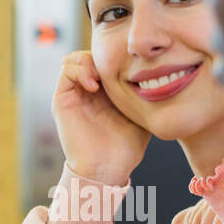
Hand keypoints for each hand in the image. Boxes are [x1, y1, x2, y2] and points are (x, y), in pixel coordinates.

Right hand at [51, 51, 149, 186]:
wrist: (107, 167)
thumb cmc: (126, 147)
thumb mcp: (141, 113)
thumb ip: (144, 94)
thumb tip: (160, 75)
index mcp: (104, 93)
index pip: (103, 60)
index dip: (114, 56)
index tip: (129, 65)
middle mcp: (86, 91)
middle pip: (88, 55)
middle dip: (101, 55)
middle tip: (115, 67)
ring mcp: (73, 94)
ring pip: (73, 58)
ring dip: (88, 60)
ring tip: (101, 76)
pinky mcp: (62, 99)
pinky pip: (65, 70)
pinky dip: (80, 69)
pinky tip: (94, 84)